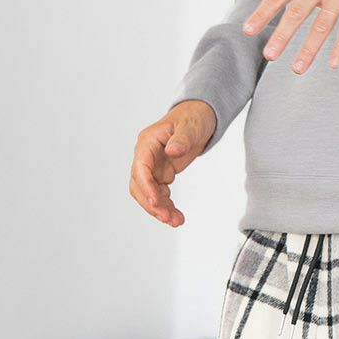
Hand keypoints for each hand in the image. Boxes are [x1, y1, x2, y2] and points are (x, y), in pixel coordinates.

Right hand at [130, 100, 215, 226]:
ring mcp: (152, 166)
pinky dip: (166, 206)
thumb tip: (172, 150)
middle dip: (151, 203)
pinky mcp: (160, 174)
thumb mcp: (190, 126)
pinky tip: (176, 216)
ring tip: (176, 221)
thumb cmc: (193, 118)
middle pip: (139, 185)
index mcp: (148, 142)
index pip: (140, 167)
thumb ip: (182, 139)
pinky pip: (158, 194)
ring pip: (147, 194)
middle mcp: (145, 155)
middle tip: (167, 218)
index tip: (156, 201)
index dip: (146, 186)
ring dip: (159, 209)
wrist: (199, 117)